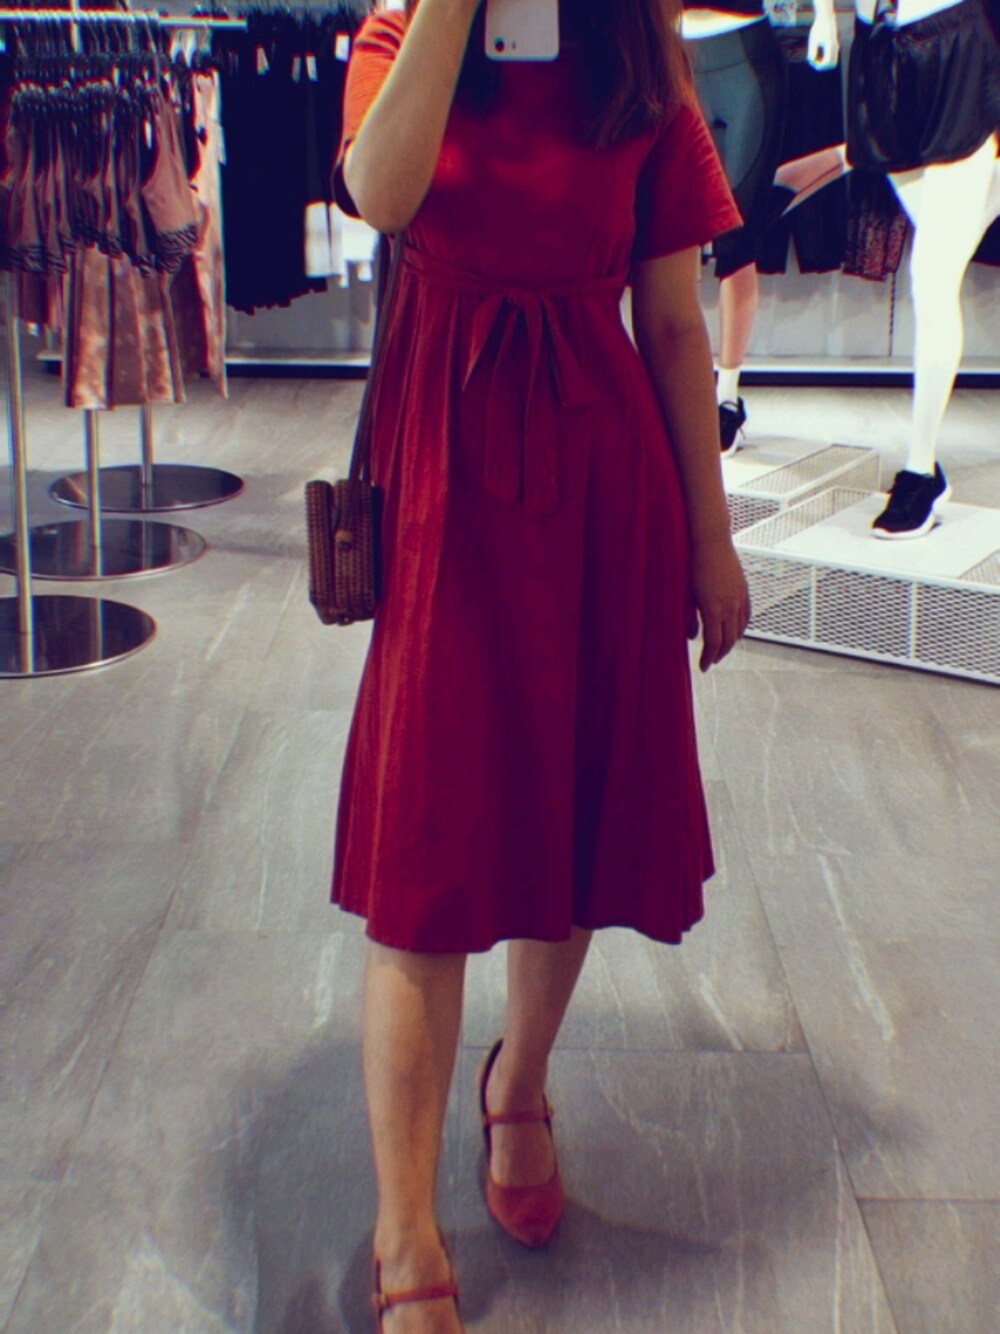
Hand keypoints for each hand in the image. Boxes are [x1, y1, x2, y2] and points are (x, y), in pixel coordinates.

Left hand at [687, 536, 750, 672]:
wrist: (711, 541)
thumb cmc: (693, 565)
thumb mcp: (686, 594)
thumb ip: (689, 618)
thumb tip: (691, 637)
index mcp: (713, 609)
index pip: (713, 642)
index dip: (708, 658)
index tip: (703, 667)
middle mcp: (730, 606)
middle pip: (728, 639)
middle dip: (719, 653)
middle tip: (711, 661)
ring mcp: (739, 597)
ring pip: (739, 629)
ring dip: (730, 642)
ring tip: (721, 648)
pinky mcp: (743, 589)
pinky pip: (746, 615)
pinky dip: (741, 627)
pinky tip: (736, 631)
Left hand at [807, 14, 839, 69]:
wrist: (825, 19)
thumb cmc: (818, 28)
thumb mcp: (813, 39)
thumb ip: (812, 50)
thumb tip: (811, 61)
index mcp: (830, 45)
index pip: (827, 62)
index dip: (819, 65)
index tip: (812, 61)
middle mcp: (835, 47)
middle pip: (832, 64)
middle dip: (822, 66)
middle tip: (814, 62)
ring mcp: (836, 47)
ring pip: (833, 62)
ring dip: (824, 64)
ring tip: (816, 59)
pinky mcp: (835, 46)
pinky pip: (832, 58)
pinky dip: (826, 60)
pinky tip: (818, 56)